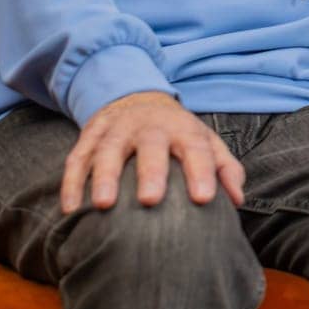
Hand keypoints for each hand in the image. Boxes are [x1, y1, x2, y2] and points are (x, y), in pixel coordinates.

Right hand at [60, 91, 245, 213]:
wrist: (137, 99)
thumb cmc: (178, 134)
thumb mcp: (205, 142)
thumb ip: (225, 169)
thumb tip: (238, 199)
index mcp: (183, 129)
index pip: (196, 148)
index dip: (202, 172)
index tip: (204, 199)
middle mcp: (149, 126)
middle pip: (150, 146)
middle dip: (151, 172)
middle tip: (151, 200)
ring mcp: (116, 129)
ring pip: (108, 150)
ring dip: (104, 176)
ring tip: (104, 205)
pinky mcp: (89, 136)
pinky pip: (77, 158)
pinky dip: (72, 182)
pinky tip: (71, 209)